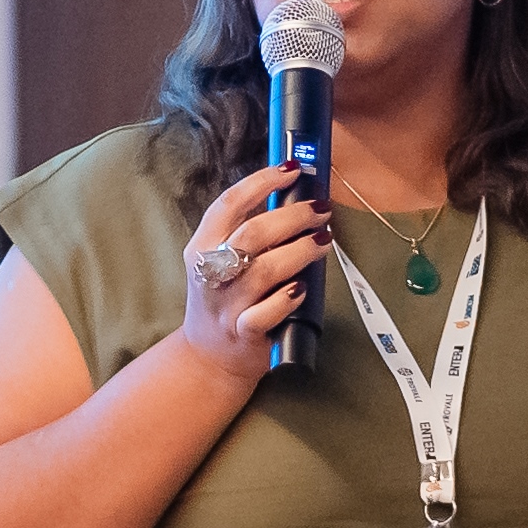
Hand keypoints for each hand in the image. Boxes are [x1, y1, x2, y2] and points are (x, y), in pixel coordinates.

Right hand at [179, 162, 333, 384]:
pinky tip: (303, 287)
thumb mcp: (221, 260)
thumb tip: (293, 196)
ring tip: (324, 239)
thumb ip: (247, 232)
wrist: (209, 357)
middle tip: (321, 209)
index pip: (229, 204)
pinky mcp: (243, 333)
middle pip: (252, 234)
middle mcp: (210, 273)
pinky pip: (266, 313)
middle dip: (292, 216)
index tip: (292, 170)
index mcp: (202, 246)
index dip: (262, 182)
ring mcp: (227, 305)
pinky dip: (287, 298)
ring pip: (264, 271)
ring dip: (300, 251)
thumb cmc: (224, 299)